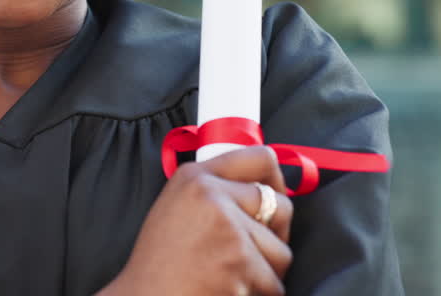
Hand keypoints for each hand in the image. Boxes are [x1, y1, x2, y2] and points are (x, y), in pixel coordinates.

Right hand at [101, 146, 294, 295]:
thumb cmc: (159, 264)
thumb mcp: (176, 208)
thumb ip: (214, 192)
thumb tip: (264, 191)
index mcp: (194, 177)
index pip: (259, 158)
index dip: (276, 181)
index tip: (274, 198)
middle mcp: (210, 194)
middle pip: (281, 206)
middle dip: (276, 235)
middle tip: (249, 253)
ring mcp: (227, 227)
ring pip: (281, 251)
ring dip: (265, 270)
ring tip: (229, 275)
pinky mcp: (240, 262)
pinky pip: (273, 282)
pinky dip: (258, 293)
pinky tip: (228, 290)